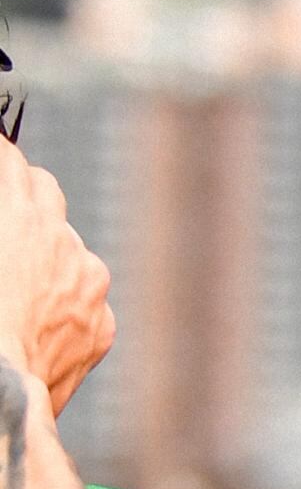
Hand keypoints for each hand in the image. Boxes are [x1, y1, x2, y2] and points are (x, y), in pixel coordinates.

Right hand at [0, 137, 113, 415]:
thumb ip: (0, 218)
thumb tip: (8, 214)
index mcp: (15, 217)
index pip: (9, 160)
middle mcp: (61, 240)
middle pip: (44, 190)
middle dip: (21, 193)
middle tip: (1, 212)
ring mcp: (89, 283)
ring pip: (69, 249)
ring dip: (46, 255)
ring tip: (12, 285)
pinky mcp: (101, 326)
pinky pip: (85, 301)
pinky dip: (64, 305)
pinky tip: (33, 328)